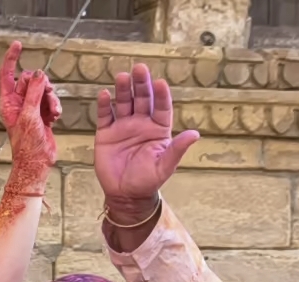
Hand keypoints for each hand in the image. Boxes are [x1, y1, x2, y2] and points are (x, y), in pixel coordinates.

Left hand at [0, 43, 60, 180]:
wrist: (37, 163)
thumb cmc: (27, 144)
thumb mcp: (30, 116)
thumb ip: (34, 93)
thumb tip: (38, 73)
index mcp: (8, 102)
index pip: (7, 74)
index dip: (11, 59)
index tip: (18, 45)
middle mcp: (18, 103)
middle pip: (30, 79)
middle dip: (42, 84)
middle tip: (47, 93)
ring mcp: (31, 108)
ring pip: (43, 89)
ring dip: (51, 98)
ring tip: (53, 112)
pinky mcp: (42, 114)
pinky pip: (50, 100)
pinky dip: (55, 106)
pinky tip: (55, 118)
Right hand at [95, 63, 200, 218]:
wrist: (125, 195)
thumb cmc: (147, 181)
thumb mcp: (164, 166)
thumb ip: (177, 149)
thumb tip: (195, 135)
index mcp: (158, 129)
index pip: (161, 107)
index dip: (161, 95)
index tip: (160, 83)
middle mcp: (141, 123)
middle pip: (142, 99)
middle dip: (141, 84)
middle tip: (139, 69)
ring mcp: (123, 127)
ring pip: (124, 103)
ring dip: (123, 90)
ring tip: (122, 77)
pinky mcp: (106, 133)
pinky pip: (105, 116)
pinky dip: (104, 105)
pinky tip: (105, 95)